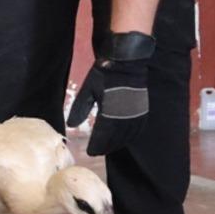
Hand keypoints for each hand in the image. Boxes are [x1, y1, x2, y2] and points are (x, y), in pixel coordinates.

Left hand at [66, 31, 155, 155]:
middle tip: (96, 153)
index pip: (102, 135)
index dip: (96, 145)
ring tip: (108, 149)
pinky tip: (124, 140)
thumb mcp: (87, 90)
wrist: (126, 60)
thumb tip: (71, 125)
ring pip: (127, 135)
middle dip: (105, 147)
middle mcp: (125, 115)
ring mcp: (136, 112)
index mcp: (110, 111)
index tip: (89, 152)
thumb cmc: (104, 74)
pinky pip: (138, 128)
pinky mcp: (143, 108)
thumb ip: (80, 109)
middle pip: (115, 138)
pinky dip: (130, 136)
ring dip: (117, 144)